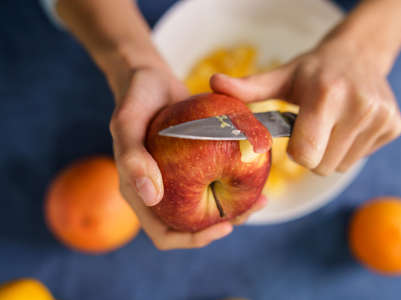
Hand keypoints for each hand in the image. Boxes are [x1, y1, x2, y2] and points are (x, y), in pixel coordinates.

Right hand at [108, 66, 265, 248]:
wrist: (150, 78)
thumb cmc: (135, 98)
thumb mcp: (127, 122)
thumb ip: (132, 158)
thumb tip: (151, 197)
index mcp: (140, 193)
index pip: (164, 234)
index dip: (193, 240)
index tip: (224, 227)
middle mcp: (160, 192)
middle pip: (193, 226)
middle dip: (223, 225)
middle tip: (252, 208)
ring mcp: (178, 180)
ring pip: (208, 207)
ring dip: (235, 208)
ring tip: (261, 198)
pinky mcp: (194, 166)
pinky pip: (216, 183)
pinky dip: (236, 185)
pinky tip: (256, 176)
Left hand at [211, 39, 400, 174]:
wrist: (359, 54)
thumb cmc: (313, 71)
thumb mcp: (280, 77)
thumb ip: (249, 88)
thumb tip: (214, 85)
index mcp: (326, 96)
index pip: (306, 155)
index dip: (296, 151)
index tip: (297, 134)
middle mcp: (359, 107)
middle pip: (323, 166)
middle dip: (312, 154)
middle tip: (313, 129)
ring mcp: (381, 117)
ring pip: (342, 166)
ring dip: (330, 152)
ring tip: (330, 124)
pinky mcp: (394, 125)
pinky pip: (361, 158)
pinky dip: (350, 148)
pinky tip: (348, 124)